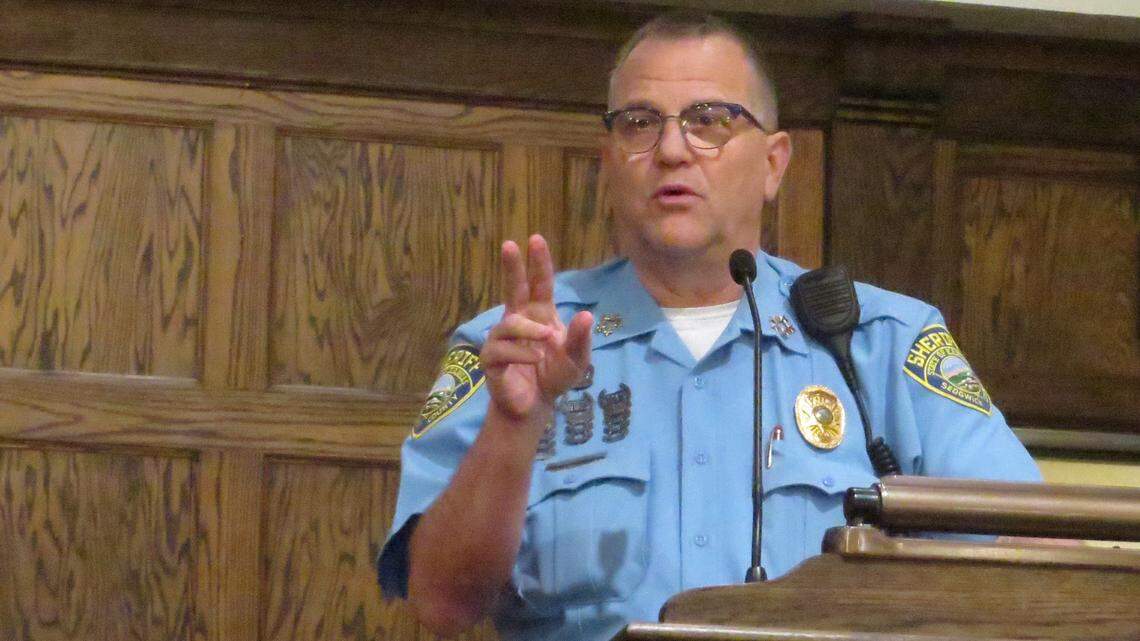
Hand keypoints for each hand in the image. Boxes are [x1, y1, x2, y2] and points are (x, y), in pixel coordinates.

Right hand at [481, 235, 592, 425]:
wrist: (535, 406)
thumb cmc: (554, 377)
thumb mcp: (577, 360)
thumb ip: (581, 339)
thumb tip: (586, 314)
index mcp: (539, 315)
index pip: (538, 284)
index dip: (537, 263)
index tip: (535, 239)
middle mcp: (518, 321)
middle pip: (512, 289)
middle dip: (511, 267)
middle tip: (509, 244)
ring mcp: (502, 339)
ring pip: (509, 324)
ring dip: (528, 330)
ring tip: (546, 340)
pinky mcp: (491, 360)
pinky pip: (500, 350)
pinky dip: (520, 353)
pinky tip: (534, 359)